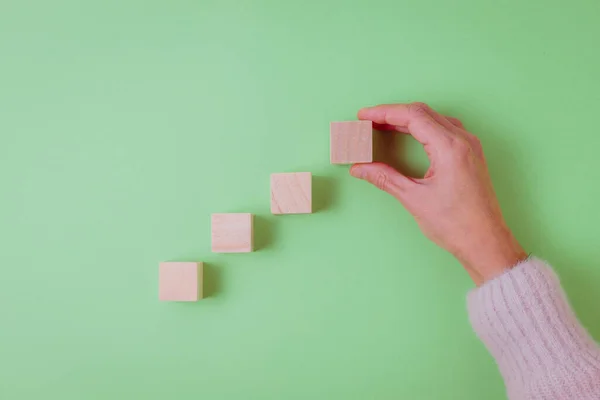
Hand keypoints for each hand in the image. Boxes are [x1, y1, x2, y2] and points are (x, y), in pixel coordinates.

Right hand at [350, 103, 526, 284]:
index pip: (412, 116)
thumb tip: (360, 168)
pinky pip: (444, 129)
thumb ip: (385, 178)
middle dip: (393, 113)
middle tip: (368, 120)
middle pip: (423, 112)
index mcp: (450, 148)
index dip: (384, 112)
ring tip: (383, 125)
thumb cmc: (456, 224)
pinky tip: (409, 134)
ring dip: (408, 119)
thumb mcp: (414, 199)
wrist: (486, 242)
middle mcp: (463, 140)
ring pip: (434, 118)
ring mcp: (469, 146)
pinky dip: (422, 127)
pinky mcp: (470, 154)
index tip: (363, 115)